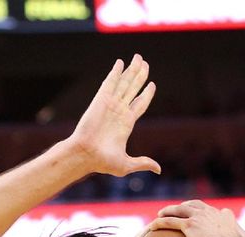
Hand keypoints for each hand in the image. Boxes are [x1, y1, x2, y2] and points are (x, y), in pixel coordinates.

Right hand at [69, 54, 160, 176]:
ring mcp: (111, 104)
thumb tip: (158, 169)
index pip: (139, 104)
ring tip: (138, 58)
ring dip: (131, 70)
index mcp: (126, 124)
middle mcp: (119, 111)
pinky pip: (110, 83)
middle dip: (139, 76)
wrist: (86, 155)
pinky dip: (115, 73)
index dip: (146, 94)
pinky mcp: (101, 100)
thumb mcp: (127, 164)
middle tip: (144, 63)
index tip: (152, 85)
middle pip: (133, 89)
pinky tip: (120, 63)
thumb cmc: (102, 162)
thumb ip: (143, 163)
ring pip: (125, 83)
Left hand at [151, 200, 244, 236]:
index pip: (218, 212)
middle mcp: (212, 213)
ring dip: (169, 210)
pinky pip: (170, 222)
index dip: (211, 213)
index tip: (205, 215)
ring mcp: (199, 218)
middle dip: (187, 206)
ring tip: (161, 214)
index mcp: (226, 219)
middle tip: (179, 210)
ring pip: (180, 209)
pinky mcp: (188, 225)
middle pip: (196, 205)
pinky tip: (151, 226)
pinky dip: (160, 223)